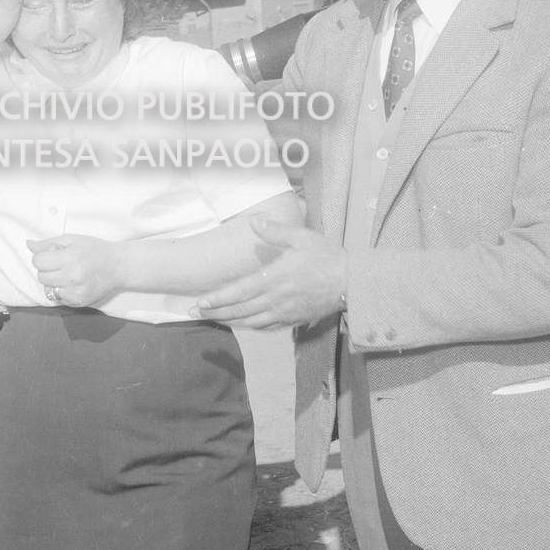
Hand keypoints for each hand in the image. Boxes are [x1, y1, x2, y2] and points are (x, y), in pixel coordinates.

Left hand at [26, 234, 121, 307]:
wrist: (118, 266)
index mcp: (70, 258)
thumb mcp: (72, 240)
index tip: (53, 255)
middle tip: (61, 264)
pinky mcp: (79, 302)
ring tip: (67, 274)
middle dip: (47, 269)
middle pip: (41, 277)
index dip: (43, 257)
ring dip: (54, 282)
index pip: (38, 262)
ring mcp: (76, 292)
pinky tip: (74, 283)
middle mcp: (72, 277)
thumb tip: (29, 244)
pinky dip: (62, 291)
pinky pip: (59, 299)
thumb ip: (49, 243)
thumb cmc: (95, 249)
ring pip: (48, 289)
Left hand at [191, 218, 346, 328]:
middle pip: (240, 310)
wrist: (353, 283)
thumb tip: (254, 222)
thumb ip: (276, 231)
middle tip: (196, 314)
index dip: (218, 298)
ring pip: (251, 321)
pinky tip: (244, 324)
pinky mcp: (294, 319)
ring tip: (214, 320)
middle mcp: (276, 299)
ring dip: (230, 321)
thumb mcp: (302, 237)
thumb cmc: (327, 256)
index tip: (200, 302)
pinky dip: (251, 327)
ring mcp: (285, 312)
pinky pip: (268, 326)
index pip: (239, 292)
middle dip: (216, 313)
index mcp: (274, 278)